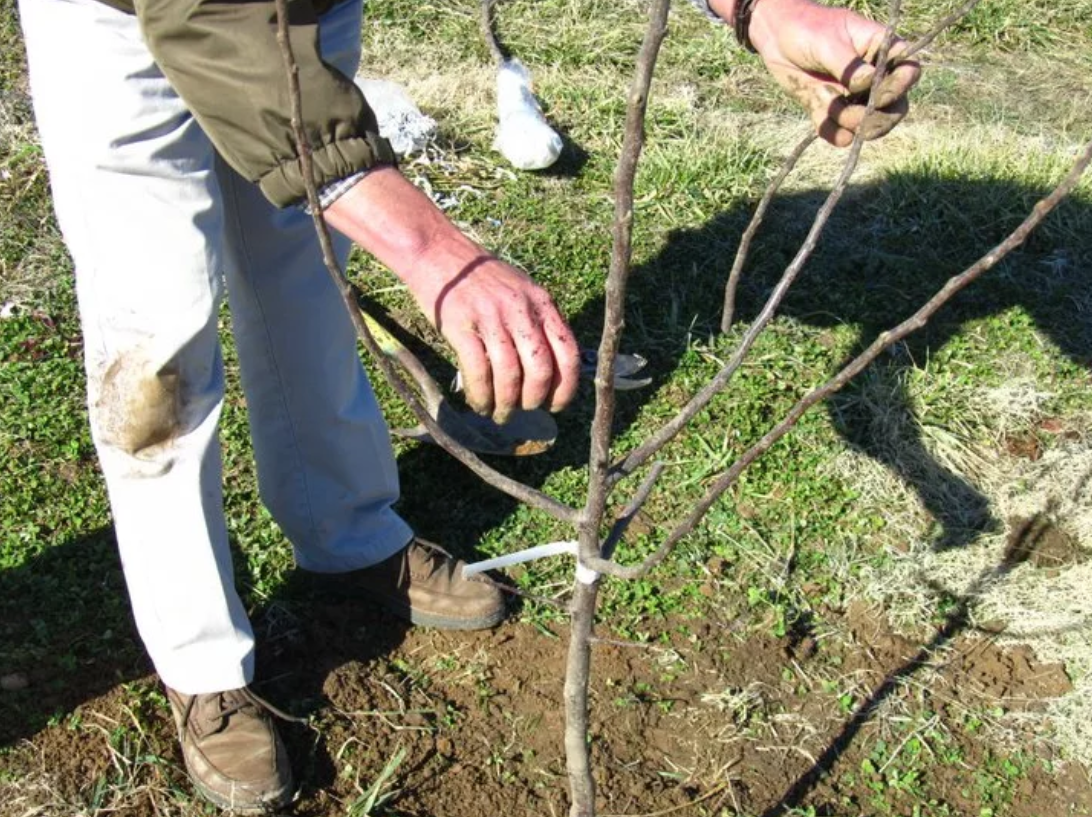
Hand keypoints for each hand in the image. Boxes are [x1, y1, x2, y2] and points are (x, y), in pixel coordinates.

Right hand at [325, 168, 579, 423]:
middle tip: (522, 409)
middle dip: (533, 399)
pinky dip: (481, 395)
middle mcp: (520, 310)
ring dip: (505, 403)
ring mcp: (491, 317)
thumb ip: (536, 322)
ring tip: (498, 413)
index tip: (555, 405)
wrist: (437, 252)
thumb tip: (547, 370)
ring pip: (509, 374)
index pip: (567, 351)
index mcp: (541, 302)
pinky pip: (478, 371)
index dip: (565, 386)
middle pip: (540, 368)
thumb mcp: (520, 290)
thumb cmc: (479, 277)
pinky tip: (479, 404)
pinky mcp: (461, 326)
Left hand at [746, 0, 920, 145]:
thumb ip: (848, 65)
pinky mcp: (833, 112)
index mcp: (882, 51)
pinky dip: (832, 133)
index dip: (900, 88)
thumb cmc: (807, 29)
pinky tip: (822, 120)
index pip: (908, 72)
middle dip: (878, 119)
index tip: (879, 95)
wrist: (776, 38)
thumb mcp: (828, 43)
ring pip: (869, 125)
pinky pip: (840, 134)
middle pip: (896, 108)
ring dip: (849, 122)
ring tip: (825, 100)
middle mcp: (874, 78)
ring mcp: (854, 98)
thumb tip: (868, 84)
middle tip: (856, 118)